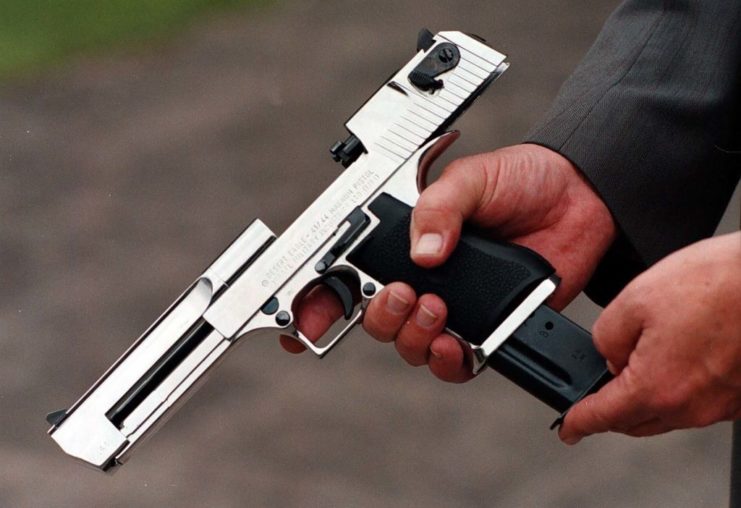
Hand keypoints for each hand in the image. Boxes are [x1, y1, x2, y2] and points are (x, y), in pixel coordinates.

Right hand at [283, 144, 615, 381]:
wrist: (579, 197)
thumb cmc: (521, 180)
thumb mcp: (472, 178)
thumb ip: (440, 206)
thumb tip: (423, 253)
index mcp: (402, 238)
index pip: (346, 272)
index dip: (317, 300)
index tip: (302, 322)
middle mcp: (419, 276)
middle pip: (371, 317)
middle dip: (376, 315)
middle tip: (399, 294)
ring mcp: (450, 304)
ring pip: (407, 343)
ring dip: (410, 335)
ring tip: (434, 308)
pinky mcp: (484, 327)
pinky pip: (453, 362)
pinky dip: (447, 361)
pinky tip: (454, 343)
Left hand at [560, 232, 740, 443]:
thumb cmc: (718, 284)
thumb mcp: (634, 301)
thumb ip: (607, 337)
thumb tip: (609, 356)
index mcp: (656, 388)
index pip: (604, 416)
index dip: (578, 422)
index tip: (569, 429)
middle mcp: (691, 406)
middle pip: (635, 421)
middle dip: (611, 409)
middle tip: (598, 391)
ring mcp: (720, 405)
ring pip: (667, 414)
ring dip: (647, 397)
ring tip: (644, 358)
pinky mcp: (739, 396)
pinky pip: (697, 403)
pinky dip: (678, 389)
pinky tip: (679, 358)